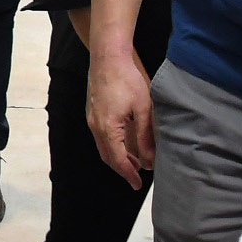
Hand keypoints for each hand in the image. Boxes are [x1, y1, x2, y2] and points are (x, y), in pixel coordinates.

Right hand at [86, 47, 154, 187]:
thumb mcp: (143, 109)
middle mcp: (96, 126)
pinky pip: (101, 136)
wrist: (108, 57)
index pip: (118, 160)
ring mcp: (92, 119)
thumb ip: (146, 137)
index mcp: (108, 128)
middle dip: (122, 169)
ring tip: (134, 163)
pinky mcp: (93, 112)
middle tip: (136, 178)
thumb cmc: (127, 79)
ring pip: (103, 147)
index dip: (128, 174)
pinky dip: (112, 146)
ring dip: (117, 158)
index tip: (138, 184)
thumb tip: (149, 160)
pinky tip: (124, 144)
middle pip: (107, 157)